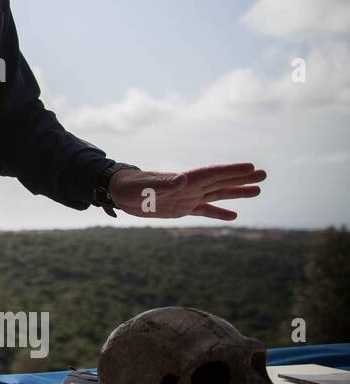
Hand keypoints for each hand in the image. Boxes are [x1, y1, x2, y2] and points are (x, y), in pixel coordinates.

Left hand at [109, 162, 265, 220]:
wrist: (118, 192)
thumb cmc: (130, 187)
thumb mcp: (145, 188)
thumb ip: (164, 184)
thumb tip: (183, 179)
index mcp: (184, 179)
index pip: (213, 174)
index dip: (232, 171)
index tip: (252, 167)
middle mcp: (190, 186)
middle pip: (221, 182)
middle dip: (242, 178)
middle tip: (265, 175)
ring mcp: (187, 197)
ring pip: (217, 194)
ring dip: (237, 193)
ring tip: (258, 190)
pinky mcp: (181, 208)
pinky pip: (205, 210)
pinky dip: (219, 212)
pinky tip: (234, 215)